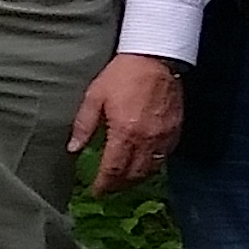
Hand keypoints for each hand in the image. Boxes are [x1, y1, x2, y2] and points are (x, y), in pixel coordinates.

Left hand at [69, 53, 184, 191]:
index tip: (96, 190)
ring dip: (137, 179)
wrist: (155, 57)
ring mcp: (164, 136)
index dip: (104, 184)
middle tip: (109, 188)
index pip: (114, 169)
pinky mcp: (175, 129)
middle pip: (134, 175)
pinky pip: (165, 156)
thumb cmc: (122, 75)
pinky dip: (153, 165)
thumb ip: (84, 125)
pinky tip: (144, 163)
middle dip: (120, 186)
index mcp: (124, 133)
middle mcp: (146, 139)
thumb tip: (73, 148)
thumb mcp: (95, 96)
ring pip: (152, 169)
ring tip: (125, 181)